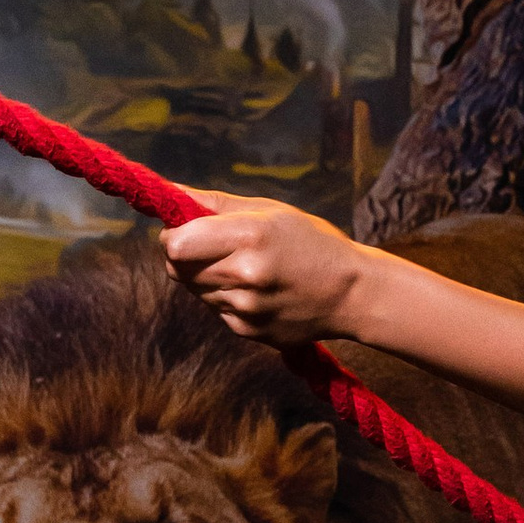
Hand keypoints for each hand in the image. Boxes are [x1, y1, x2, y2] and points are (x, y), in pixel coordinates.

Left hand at [162, 197, 367, 342]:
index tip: (183, 230)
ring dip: (206, 277)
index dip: (172, 236)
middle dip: (185, 255)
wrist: (352, 293)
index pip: (176, 244)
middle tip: (213, 248)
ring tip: (245, 270)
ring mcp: (245, 307)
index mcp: (250, 236)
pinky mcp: (247, 330)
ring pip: (194, 289)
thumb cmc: (312, 242)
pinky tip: (257, 291)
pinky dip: (225, 298)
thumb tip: (171, 192)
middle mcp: (244, 275)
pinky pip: (214, 310)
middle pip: (177, 268)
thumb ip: (215, 204)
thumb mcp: (270, 211)